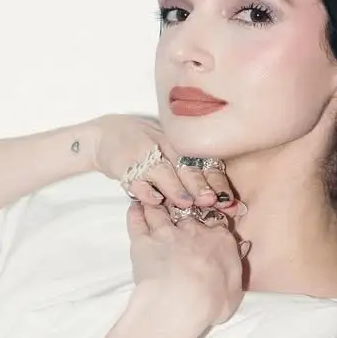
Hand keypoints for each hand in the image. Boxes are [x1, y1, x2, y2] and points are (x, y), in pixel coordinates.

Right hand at [88, 113, 245, 215]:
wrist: (107, 134)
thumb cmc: (145, 146)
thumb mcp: (170, 151)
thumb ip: (191, 172)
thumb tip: (218, 199)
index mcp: (180, 146)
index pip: (203, 163)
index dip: (217, 182)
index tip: (229, 200)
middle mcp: (165, 148)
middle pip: (186, 168)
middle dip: (201, 186)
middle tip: (212, 201)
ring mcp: (144, 155)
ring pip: (163, 173)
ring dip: (175, 188)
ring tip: (187, 203)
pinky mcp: (124, 165)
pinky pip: (136, 179)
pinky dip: (144, 190)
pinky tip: (154, 200)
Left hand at [125, 200, 251, 326]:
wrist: (181, 301)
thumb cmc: (212, 301)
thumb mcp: (235, 290)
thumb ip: (236, 266)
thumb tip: (241, 249)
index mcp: (220, 240)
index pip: (217, 223)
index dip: (211, 225)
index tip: (208, 229)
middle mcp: (194, 230)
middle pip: (187, 212)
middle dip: (183, 211)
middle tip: (178, 214)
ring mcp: (166, 233)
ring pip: (160, 211)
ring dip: (156, 207)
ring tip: (152, 204)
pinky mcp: (143, 241)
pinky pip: (137, 221)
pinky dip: (135, 214)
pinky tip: (135, 209)